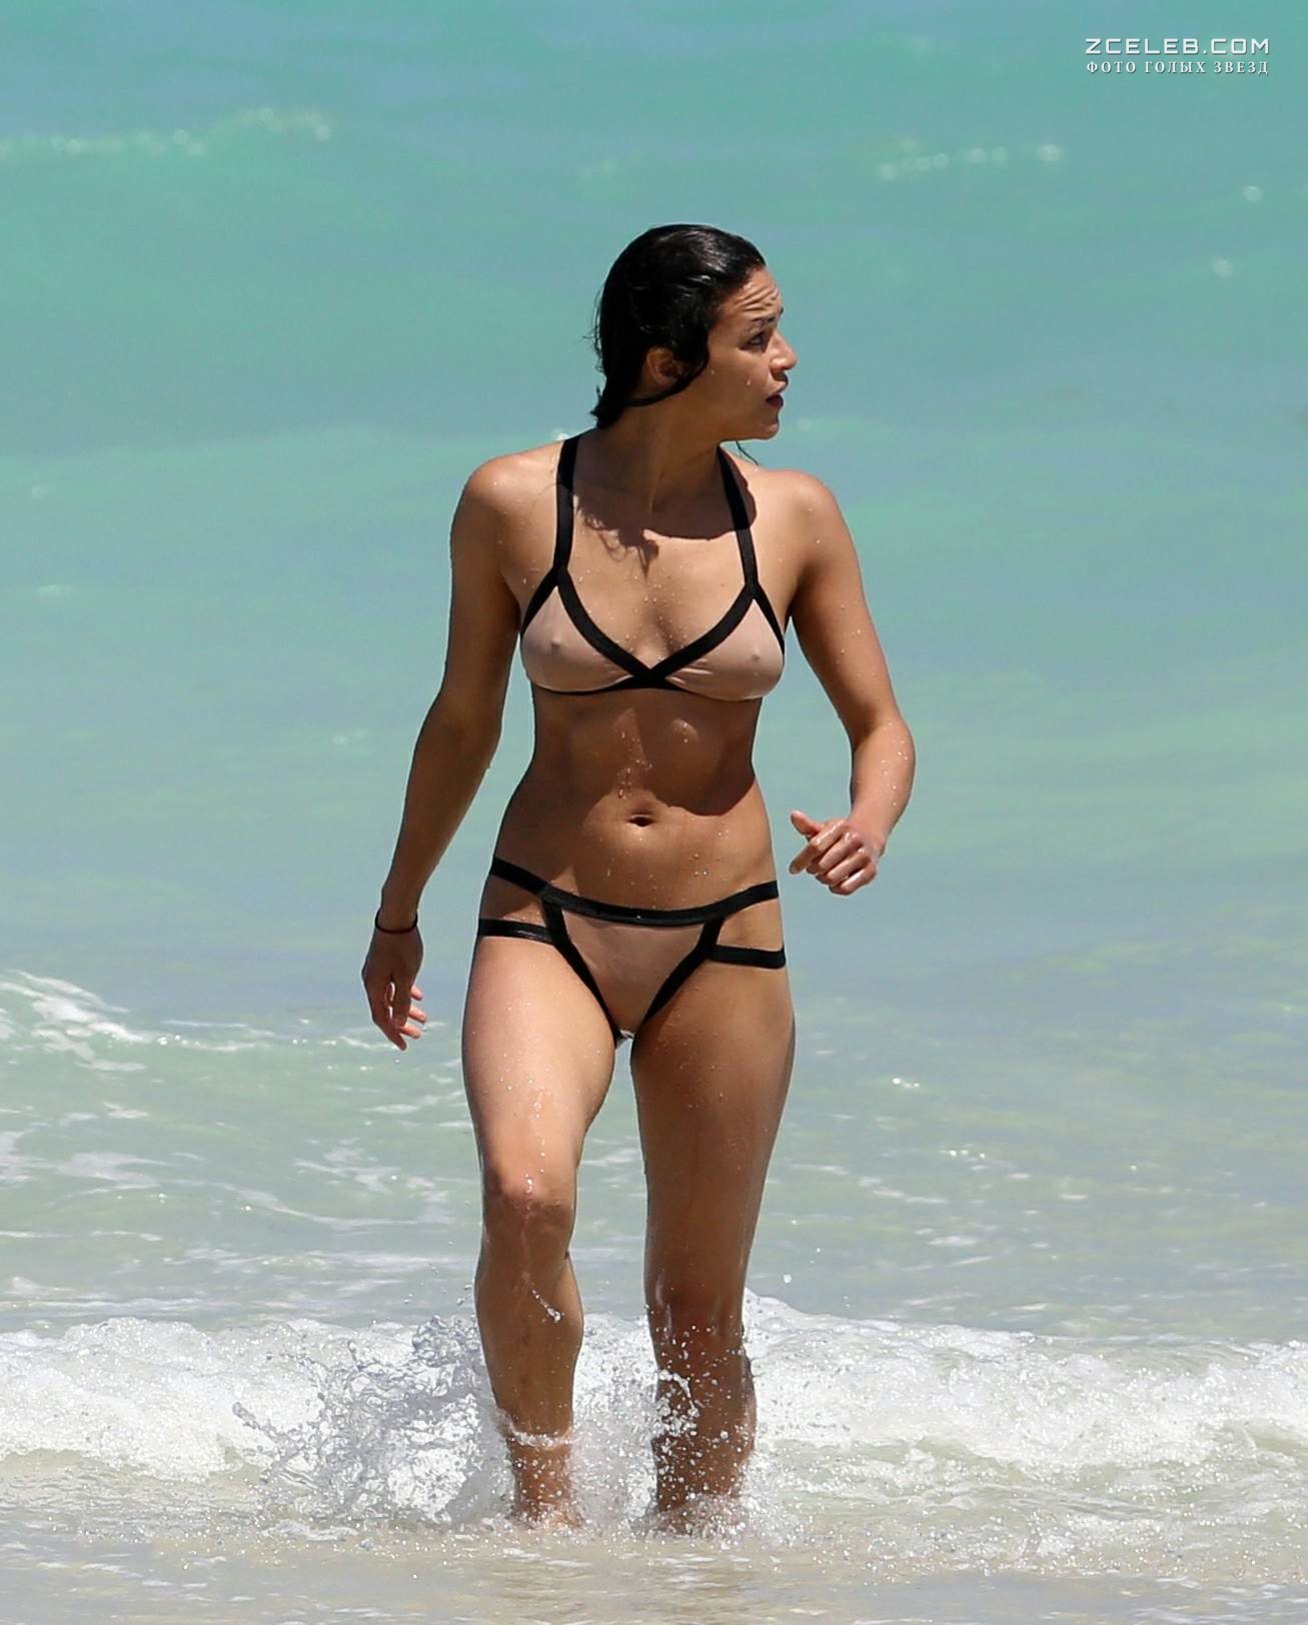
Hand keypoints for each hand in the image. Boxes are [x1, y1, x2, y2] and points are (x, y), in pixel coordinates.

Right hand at [361, 924, 427, 1050]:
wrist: (396, 916)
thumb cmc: (402, 946)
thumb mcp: (405, 976)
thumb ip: (402, 1000)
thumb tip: (399, 1023)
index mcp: (373, 987)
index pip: (382, 1018)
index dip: (393, 1034)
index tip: (405, 1046)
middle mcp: (371, 981)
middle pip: (386, 1010)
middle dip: (402, 1024)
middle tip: (418, 1035)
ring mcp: (376, 971)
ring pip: (391, 997)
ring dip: (406, 1009)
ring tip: (424, 1018)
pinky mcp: (383, 962)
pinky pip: (392, 984)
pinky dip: (404, 993)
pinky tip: (418, 996)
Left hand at [787, 809, 880, 896]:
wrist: (870, 837)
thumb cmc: (840, 834)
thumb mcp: (824, 828)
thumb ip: (807, 825)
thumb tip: (794, 815)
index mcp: (840, 827)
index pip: (815, 846)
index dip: (801, 860)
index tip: (793, 870)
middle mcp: (853, 840)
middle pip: (822, 865)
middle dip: (813, 869)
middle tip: (814, 868)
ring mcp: (863, 856)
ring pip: (832, 878)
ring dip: (823, 879)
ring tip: (824, 874)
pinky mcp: (870, 871)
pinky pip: (845, 888)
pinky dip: (836, 888)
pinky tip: (835, 882)